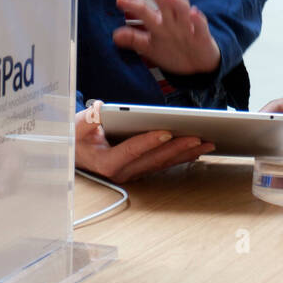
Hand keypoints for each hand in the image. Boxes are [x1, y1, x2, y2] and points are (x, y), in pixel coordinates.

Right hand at [75, 104, 213, 181]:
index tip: (166, 132)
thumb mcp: (78, 126)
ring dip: (186, 153)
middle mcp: (123, 172)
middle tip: (198, 137)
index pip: (131, 150)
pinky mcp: (141, 169)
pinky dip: (180, 156)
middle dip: (178, 147)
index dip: (149, 141)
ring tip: (207, 144)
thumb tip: (99, 109)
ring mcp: (133, 173)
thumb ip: (88, 119)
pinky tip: (196, 150)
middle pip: (154, 158)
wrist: (75, 152)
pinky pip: (163, 163)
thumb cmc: (77, 137)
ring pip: (163, 163)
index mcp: (107, 162)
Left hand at [112, 0, 220, 75]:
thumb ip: (134, 40)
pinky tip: (194, 13)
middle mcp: (173, 22)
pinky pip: (201, 26)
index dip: (133, 5)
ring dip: (177, 2)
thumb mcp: (151, 47)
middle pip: (165, 4)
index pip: (145, 11)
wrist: (198, 66)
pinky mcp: (201, 36)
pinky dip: (198, 20)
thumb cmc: (173, 52)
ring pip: (183, 10)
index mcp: (160, 23)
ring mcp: (187, 27)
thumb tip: (114, 36)